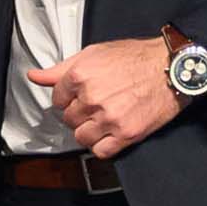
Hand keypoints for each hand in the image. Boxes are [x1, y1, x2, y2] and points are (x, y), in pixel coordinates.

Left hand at [26, 36, 180, 159]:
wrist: (171, 68)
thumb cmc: (136, 58)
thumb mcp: (94, 54)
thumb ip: (60, 69)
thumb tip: (34, 76)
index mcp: (80, 76)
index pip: (57, 99)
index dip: (69, 98)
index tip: (81, 96)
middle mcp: (92, 98)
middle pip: (69, 119)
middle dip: (79, 114)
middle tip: (96, 106)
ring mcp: (108, 118)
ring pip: (81, 137)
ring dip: (89, 131)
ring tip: (103, 120)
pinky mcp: (126, 134)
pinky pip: (100, 152)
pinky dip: (102, 145)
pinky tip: (110, 133)